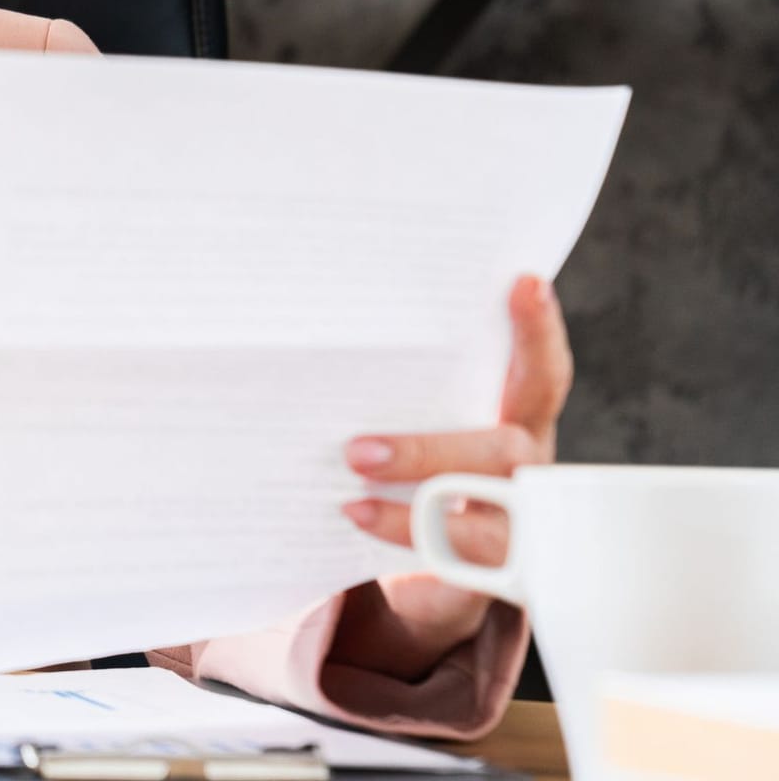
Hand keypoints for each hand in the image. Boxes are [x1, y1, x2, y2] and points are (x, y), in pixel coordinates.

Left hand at [332, 274, 571, 675]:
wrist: (435, 569)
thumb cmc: (426, 472)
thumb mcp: (426, 424)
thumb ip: (405, 395)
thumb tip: (322, 350)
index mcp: (517, 423)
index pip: (540, 373)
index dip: (539, 332)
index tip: (526, 283)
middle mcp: (527, 474)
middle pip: (503, 454)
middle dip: (430, 451)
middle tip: (358, 451)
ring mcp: (516, 529)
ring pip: (481, 520)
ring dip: (413, 510)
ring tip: (351, 499)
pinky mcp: (489, 579)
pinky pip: (456, 569)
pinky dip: (407, 552)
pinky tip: (360, 526)